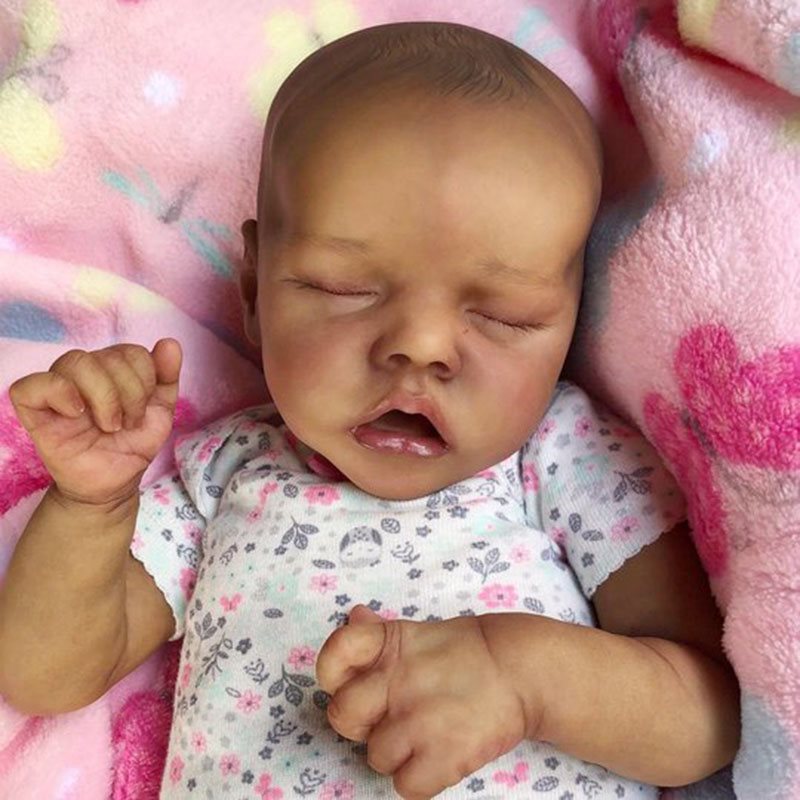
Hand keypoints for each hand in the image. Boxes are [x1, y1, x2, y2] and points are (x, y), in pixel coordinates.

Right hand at [9, 339, 181, 505]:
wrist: (115, 483)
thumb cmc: (132, 444)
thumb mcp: (160, 412)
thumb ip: (166, 377)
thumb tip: (169, 343)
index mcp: (112, 368)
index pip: (131, 352)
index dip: (145, 380)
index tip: (142, 413)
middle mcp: (84, 373)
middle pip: (106, 357)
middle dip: (129, 395)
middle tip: (127, 424)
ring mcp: (58, 390)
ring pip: (75, 362)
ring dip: (103, 397)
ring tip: (109, 426)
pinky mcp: (34, 412)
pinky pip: (29, 386)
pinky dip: (58, 392)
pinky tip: (76, 413)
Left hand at [316, 606, 527, 799]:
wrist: (521, 668)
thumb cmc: (465, 651)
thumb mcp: (418, 631)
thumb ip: (379, 631)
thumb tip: (355, 616)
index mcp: (388, 645)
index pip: (334, 656)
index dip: (333, 672)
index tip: (351, 680)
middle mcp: (396, 681)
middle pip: (342, 716)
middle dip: (362, 722)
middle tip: (390, 715)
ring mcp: (418, 721)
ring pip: (374, 757)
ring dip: (397, 752)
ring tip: (426, 732)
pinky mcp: (443, 757)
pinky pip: (405, 786)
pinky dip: (421, 778)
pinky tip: (439, 754)